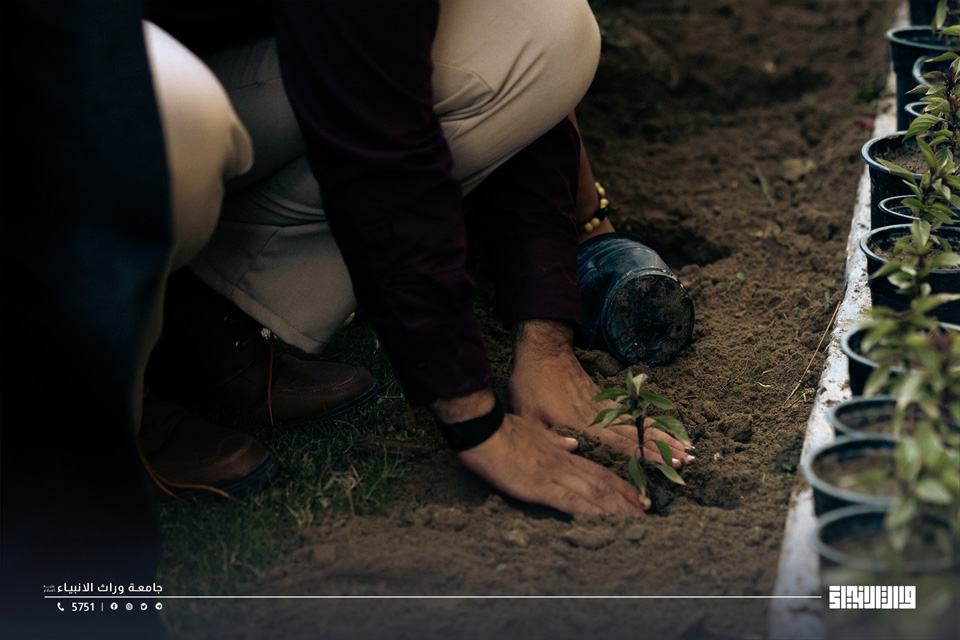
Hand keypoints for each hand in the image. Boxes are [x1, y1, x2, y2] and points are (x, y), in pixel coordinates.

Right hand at [457, 412, 648, 515]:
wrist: (482, 429)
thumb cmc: (501, 429)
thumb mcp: (533, 429)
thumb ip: (554, 439)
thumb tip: (573, 443)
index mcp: (561, 452)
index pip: (598, 469)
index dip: (620, 483)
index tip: (637, 494)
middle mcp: (563, 463)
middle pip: (603, 482)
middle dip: (627, 497)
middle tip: (647, 511)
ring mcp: (553, 474)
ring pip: (594, 492)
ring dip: (617, 507)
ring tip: (636, 519)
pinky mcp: (540, 486)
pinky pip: (571, 501)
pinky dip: (590, 512)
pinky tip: (604, 521)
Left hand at [509, 319, 690, 466]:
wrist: (543, 350)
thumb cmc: (532, 385)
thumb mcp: (528, 415)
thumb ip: (548, 437)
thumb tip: (575, 450)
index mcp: (583, 423)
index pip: (620, 444)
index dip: (645, 455)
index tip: (669, 464)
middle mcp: (600, 415)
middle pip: (638, 435)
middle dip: (664, 449)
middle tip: (690, 460)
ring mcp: (605, 405)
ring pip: (639, 424)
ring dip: (663, 436)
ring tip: (686, 447)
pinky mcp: (604, 398)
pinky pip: (631, 413)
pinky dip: (650, 422)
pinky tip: (662, 429)